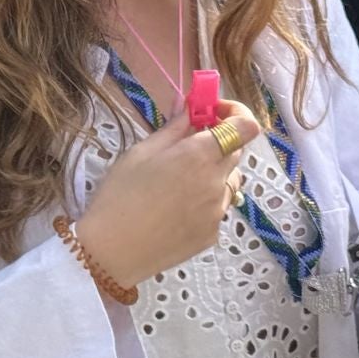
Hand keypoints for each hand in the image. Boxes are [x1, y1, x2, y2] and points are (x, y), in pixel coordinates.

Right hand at [74, 99, 262, 287]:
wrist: (113, 250)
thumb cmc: (119, 193)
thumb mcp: (140, 151)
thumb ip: (174, 128)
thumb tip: (192, 107)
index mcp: (199, 155)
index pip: (245, 127)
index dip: (235, 114)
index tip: (212, 113)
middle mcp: (217, 181)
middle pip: (236, 151)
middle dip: (217, 142)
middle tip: (184, 147)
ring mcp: (219, 210)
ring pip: (229, 180)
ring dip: (213, 172)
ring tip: (177, 183)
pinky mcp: (214, 233)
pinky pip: (218, 207)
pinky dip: (205, 200)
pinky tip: (174, 209)